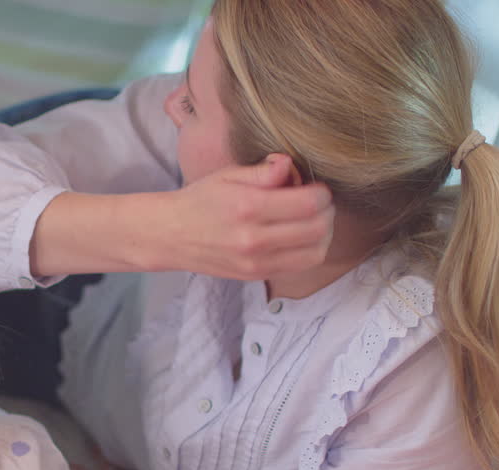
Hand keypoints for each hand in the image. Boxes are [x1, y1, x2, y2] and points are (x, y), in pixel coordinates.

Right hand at [163, 154, 334, 279]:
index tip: (315, 186)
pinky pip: (300, 266)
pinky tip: (301, 236)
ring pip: (316, 252)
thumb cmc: (200, 200)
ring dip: (324, 234)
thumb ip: (263, 171)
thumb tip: (290, 165)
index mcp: (248, 206)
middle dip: (327, 211)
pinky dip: (310, 249)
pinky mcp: (257, 275)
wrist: (170, 236)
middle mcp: (254, 238)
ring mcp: (256, 262)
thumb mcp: (228, 175)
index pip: (309, 203)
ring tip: (313, 220)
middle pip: (318, 228)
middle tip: (319, 202)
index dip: (322, 192)